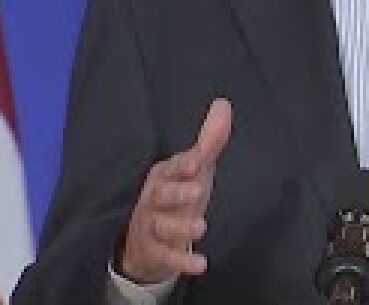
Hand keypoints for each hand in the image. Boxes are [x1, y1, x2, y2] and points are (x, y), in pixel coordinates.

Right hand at [119, 98, 232, 284]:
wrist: (144, 239)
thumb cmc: (175, 195)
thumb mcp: (193, 168)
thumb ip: (209, 141)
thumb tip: (224, 104)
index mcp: (164, 176)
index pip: (173, 168)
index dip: (184, 165)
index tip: (197, 161)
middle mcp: (154, 199)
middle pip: (162, 195)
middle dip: (178, 192)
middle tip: (198, 190)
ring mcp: (152, 226)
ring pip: (163, 225)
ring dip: (180, 226)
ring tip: (201, 227)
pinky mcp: (155, 251)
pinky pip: (167, 256)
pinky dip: (182, 261)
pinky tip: (200, 263)